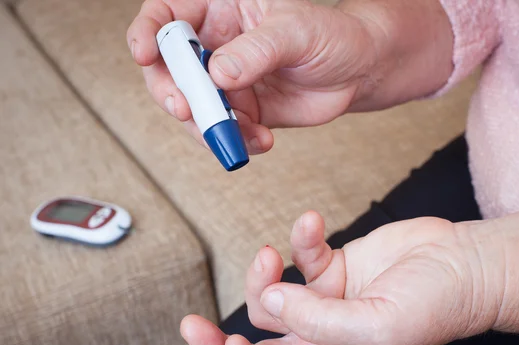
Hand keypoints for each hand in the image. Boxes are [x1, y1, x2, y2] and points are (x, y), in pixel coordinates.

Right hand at [126, 0, 377, 153]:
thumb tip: (218, 74)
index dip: (148, 33)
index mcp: (221, 7)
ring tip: (244, 134)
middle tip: (186, 110)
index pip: (168, 15)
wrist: (358, 72)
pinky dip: (236, 141)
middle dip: (172, 92)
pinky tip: (263, 141)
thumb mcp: (296, 32)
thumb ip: (256, 50)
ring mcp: (226, 81)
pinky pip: (223, 130)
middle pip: (169, 68)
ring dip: (208, 127)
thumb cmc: (332, 35)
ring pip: (194, 107)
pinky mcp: (241, 110)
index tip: (144, 54)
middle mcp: (216, 44)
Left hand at [180, 211, 500, 344]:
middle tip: (192, 324)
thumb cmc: (435, 307)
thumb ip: (317, 321)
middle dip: (222, 340)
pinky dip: (300, 240)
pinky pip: (299, 258)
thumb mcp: (377, 328)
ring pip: (270, 299)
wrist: (464, 263)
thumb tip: (269, 300)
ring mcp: (325, 306)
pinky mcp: (332, 269)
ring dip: (263, 275)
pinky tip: (311, 222)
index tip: (231, 344)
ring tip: (273, 253)